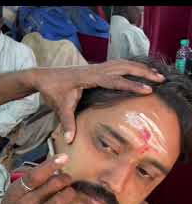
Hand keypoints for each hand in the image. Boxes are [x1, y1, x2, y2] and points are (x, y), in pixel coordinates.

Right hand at [0, 154, 74, 203]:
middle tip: (67, 178)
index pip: (35, 175)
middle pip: (53, 185)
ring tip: (69, 192)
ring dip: (69, 193)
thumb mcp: (12, 193)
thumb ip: (28, 180)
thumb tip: (48, 167)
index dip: (51, 165)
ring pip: (61, 201)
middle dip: (65, 178)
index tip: (63, 157)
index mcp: (17, 192)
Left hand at [32, 59, 164, 142]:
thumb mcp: (60, 108)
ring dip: (139, 67)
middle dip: (143, 72)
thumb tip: (70, 140)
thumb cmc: (52, 91)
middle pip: (123, 66)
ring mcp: (95, 67)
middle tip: (160, 79)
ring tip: (156, 75)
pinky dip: (130, 66)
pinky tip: (138, 71)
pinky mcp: (95, 68)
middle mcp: (94, 69)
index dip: (131, 84)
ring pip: (121, 63)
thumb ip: (67, 123)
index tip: (147, 89)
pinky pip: (116, 64)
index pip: (114, 80)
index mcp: (88, 78)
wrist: (43, 77)